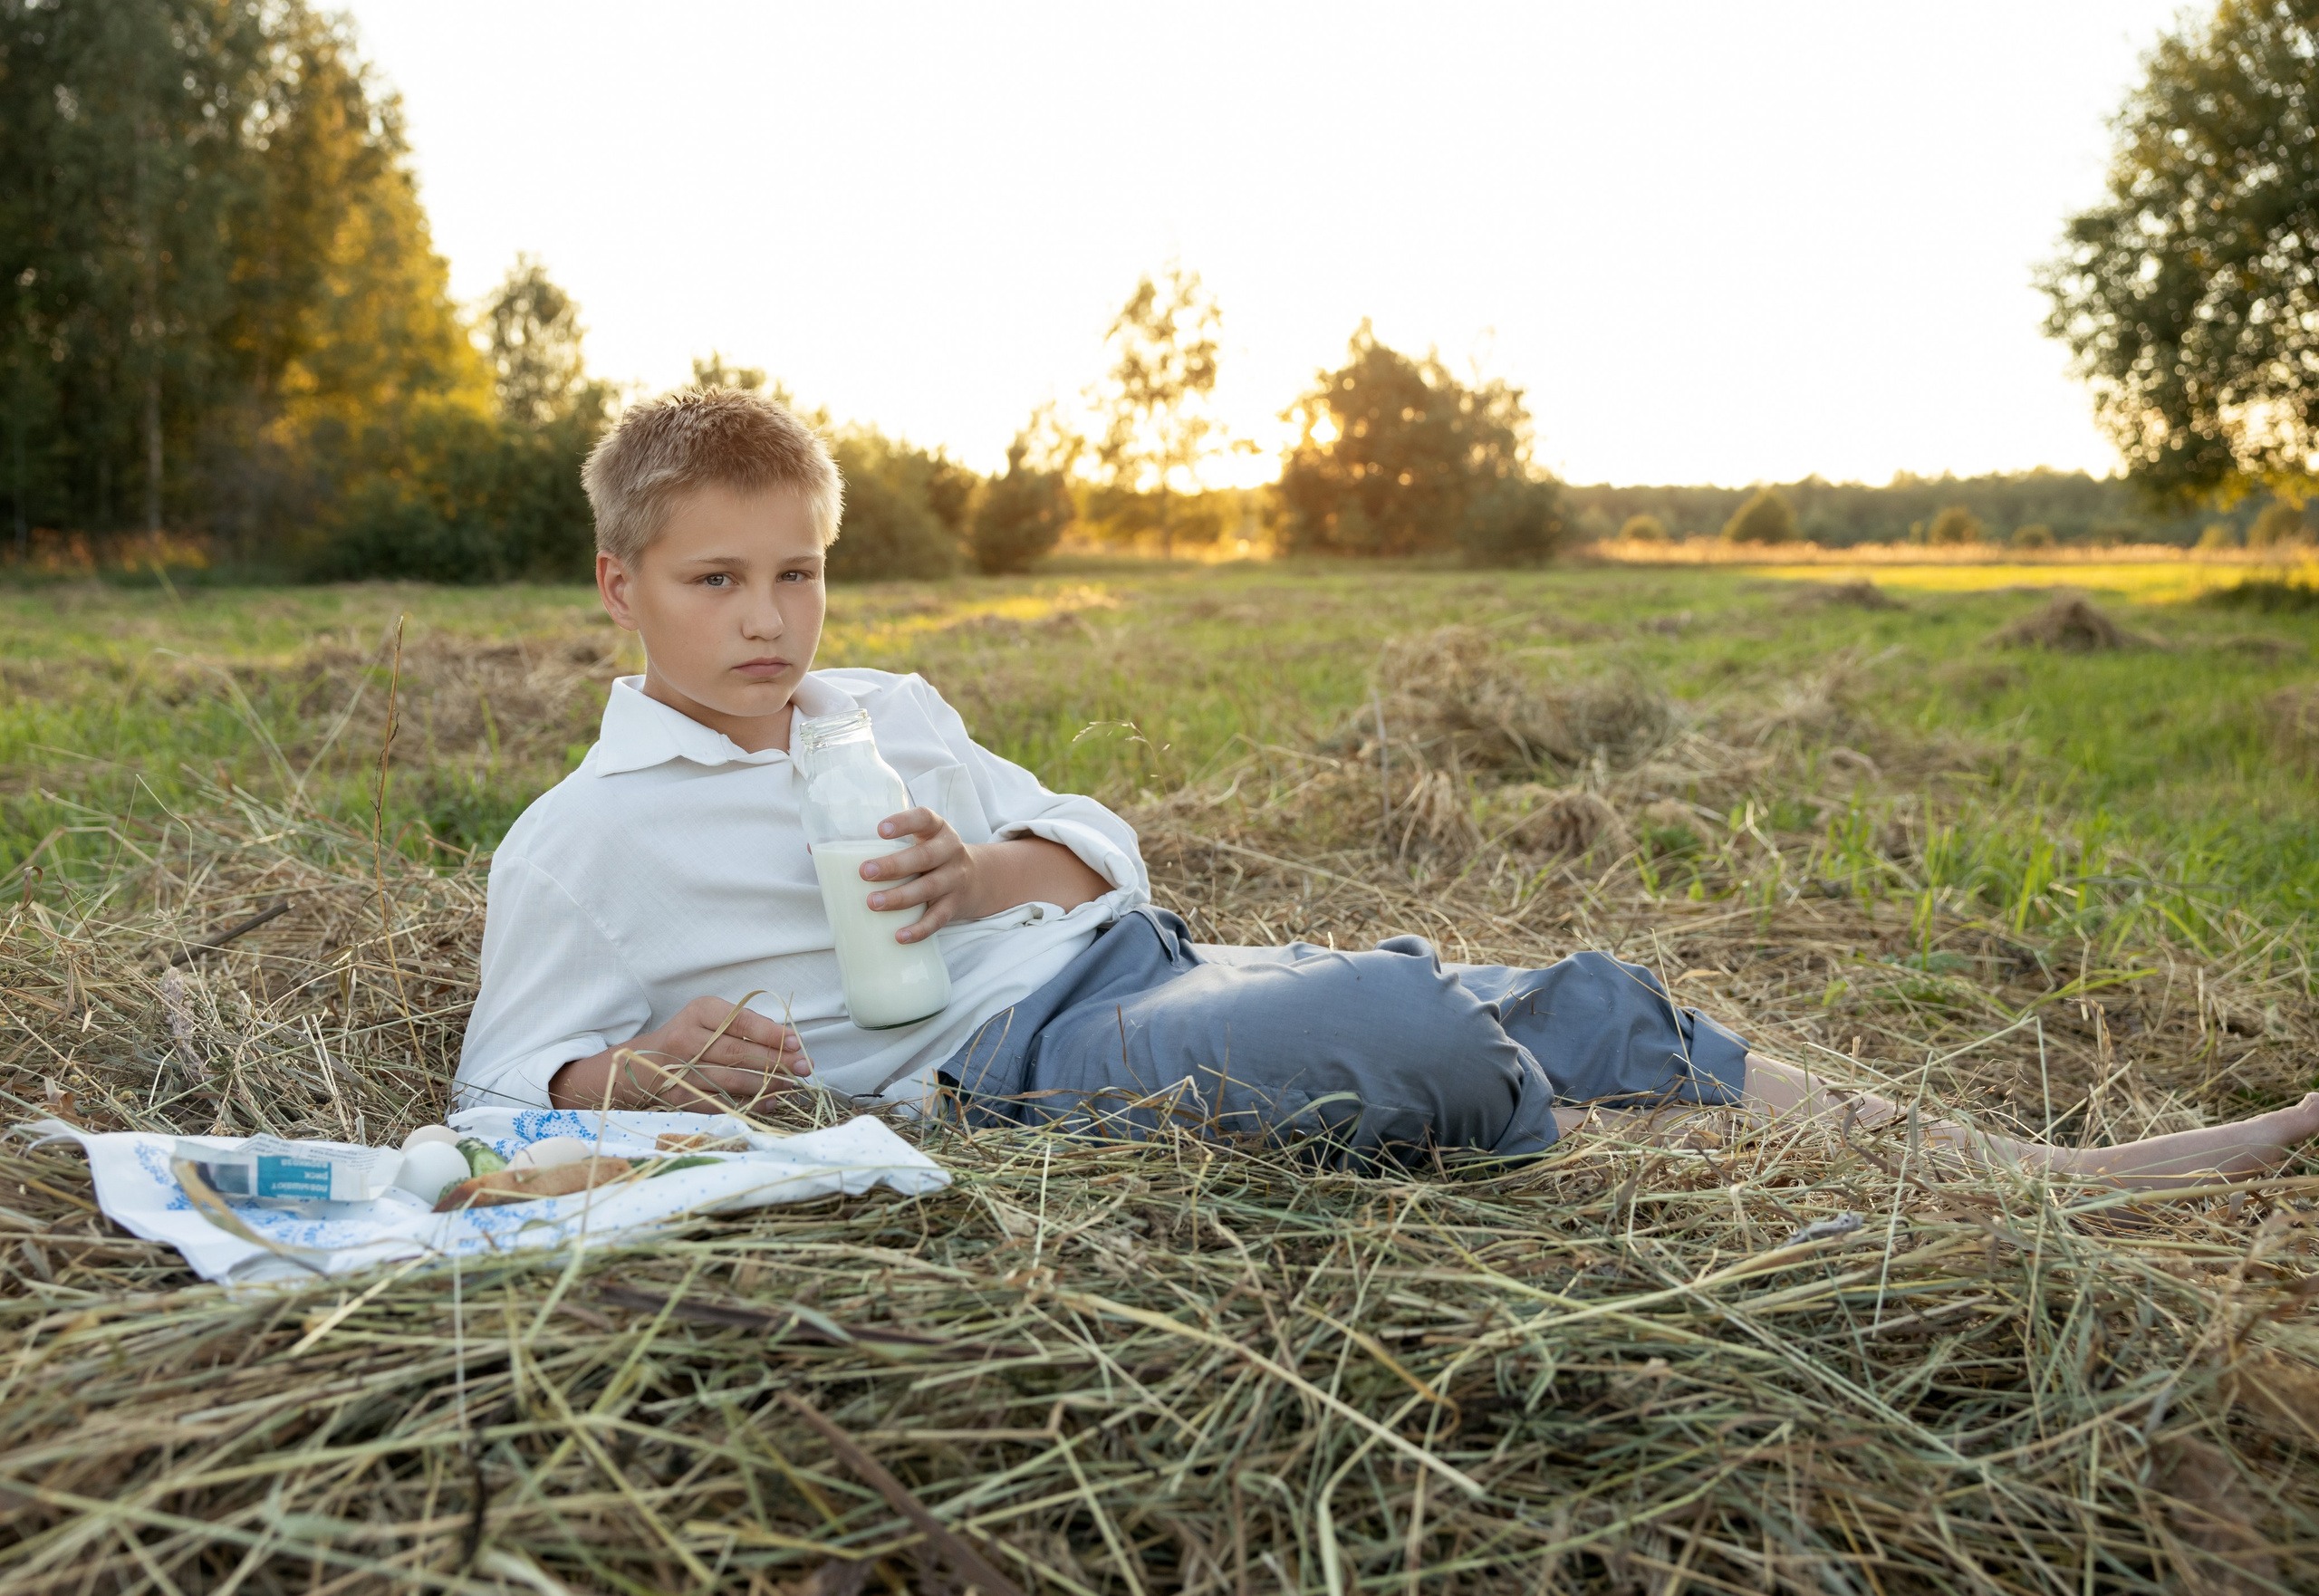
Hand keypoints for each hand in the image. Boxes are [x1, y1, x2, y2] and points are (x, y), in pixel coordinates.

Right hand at [548, 996, 809, 1112]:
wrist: (639, 1064)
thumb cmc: (688, 1035)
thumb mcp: (710, 1018)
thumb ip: (744, 1025)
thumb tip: (788, 1042)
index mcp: (699, 1011)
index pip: (740, 1021)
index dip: (771, 1034)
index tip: (796, 1043)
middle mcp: (686, 1038)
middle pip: (737, 1052)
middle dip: (776, 1062)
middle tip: (804, 1068)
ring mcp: (680, 1070)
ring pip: (731, 1080)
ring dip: (766, 1085)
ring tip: (791, 1086)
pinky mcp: (680, 1097)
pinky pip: (720, 1102)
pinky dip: (749, 1104)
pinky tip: (770, 1102)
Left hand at [854, 807, 977, 942]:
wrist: (978, 879)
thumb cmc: (931, 857)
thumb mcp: (919, 841)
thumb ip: (881, 844)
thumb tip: (816, 850)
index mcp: (937, 830)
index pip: (924, 818)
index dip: (904, 822)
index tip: (879, 829)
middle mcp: (950, 851)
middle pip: (924, 857)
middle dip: (893, 866)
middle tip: (864, 872)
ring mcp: (955, 879)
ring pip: (928, 888)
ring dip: (900, 897)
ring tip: (873, 903)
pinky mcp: (954, 905)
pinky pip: (938, 919)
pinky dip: (919, 929)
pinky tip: (899, 936)